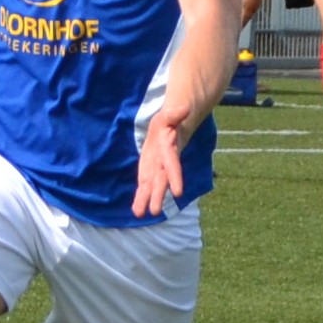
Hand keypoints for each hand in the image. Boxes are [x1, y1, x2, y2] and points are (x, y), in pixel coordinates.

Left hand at [132, 99, 191, 218]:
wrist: (173, 127)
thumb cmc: (171, 120)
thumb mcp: (171, 115)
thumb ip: (175, 114)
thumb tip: (185, 108)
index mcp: (170, 149)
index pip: (172, 163)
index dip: (174, 177)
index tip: (178, 193)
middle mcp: (164, 162)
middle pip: (162, 179)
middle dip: (158, 194)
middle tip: (154, 211)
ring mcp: (157, 167)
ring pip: (153, 185)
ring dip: (147, 199)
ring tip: (140, 214)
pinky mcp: (150, 170)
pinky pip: (145, 184)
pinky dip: (141, 196)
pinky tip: (137, 210)